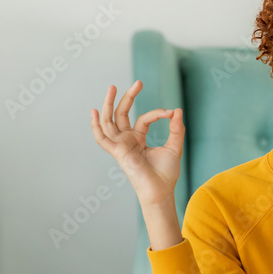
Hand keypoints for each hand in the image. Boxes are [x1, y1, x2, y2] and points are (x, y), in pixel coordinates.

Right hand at [90, 80, 184, 206]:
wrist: (161, 191)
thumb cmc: (166, 174)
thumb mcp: (174, 147)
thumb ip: (176, 129)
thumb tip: (177, 110)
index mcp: (138, 139)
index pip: (143, 118)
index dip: (157, 113)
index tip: (171, 112)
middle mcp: (127, 141)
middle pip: (121, 114)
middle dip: (128, 97)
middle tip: (138, 82)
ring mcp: (120, 146)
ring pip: (109, 121)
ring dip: (109, 104)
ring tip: (112, 87)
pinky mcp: (118, 152)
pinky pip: (102, 139)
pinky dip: (96, 126)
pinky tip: (94, 112)